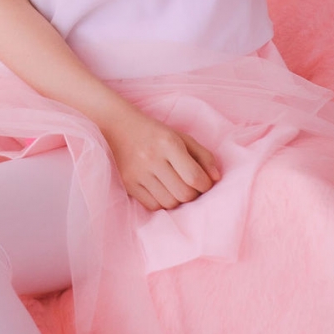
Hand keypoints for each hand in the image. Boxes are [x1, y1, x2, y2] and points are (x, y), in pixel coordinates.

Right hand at [99, 104, 220, 211]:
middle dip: (193, 194)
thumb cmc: (155, 134)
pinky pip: (153, 206)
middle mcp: (151, 158)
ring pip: (169, 203)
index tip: (204, 183)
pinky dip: (162, 203)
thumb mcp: (181, 137)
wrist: (117, 128)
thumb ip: (203, 156)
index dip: (205, 185)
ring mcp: (137, 173)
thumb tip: (216, 178)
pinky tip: (162, 191)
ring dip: (178, 200)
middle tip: (191, 187)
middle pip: (183, 193)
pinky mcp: (127, 184)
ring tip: (176, 189)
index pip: (194, 176)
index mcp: (168, 143)